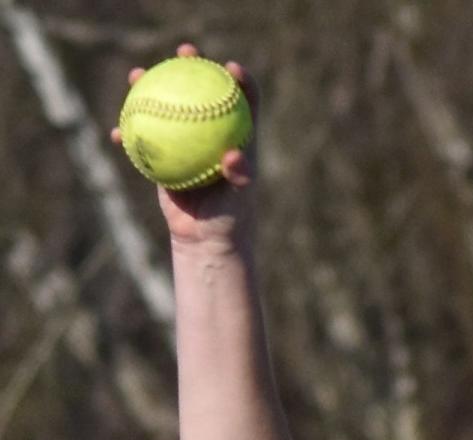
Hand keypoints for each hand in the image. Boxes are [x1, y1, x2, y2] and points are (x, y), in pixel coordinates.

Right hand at [112, 42, 257, 247]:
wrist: (206, 239)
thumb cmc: (230, 220)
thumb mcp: (239, 198)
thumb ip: (240, 175)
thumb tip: (232, 156)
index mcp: (236, 136)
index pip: (243, 99)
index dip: (240, 78)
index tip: (230, 68)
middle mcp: (211, 133)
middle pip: (201, 89)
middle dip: (192, 64)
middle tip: (184, 52)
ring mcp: (186, 141)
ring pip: (168, 107)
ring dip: (151, 86)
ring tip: (136, 75)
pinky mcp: (165, 157)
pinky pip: (144, 140)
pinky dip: (129, 135)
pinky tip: (115, 132)